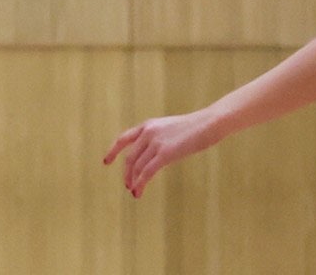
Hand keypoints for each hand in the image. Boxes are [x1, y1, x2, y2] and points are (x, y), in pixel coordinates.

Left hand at [103, 108, 222, 197]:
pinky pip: (147, 172)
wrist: (209, 123)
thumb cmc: (196, 127)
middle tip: (127, 185)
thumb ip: (160, 138)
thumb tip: (156, 154)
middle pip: (129, 157)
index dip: (113, 151)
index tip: (106, 161)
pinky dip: (140, 184)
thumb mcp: (171, 129)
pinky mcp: (165, 153)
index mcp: (148, 125)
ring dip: (133, 181)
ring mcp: (155, 142)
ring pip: (136, 166)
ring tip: (134, 192)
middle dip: (127, 173)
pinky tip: (139, 192)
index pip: (123, 139)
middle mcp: (148, 132)